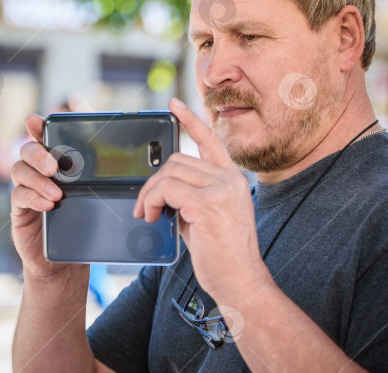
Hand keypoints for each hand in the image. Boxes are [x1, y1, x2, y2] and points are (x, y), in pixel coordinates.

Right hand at [10, 114, 87, 279]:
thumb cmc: (82, 223)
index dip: (38, 126)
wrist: (65, 263)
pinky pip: (19, 196)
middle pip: (28, 150)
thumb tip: (123, 153)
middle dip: (38, 154)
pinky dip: (33, 198)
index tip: (36, 121)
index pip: (44, 137)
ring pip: (20, 170)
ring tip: (56, 194)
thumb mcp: (94, 195)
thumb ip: (99, 174)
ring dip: (38, 179)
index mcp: (56, 162)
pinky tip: (47, 205)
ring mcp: (26, 189)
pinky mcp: (19, 209)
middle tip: (54, 166)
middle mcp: (38, 171)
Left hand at [133, 98, 266, 299]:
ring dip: (150, 194)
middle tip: (147, 208)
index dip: (191, 120)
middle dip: (154, 183)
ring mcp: (220, 190)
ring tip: (150, 215)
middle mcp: (229, 180)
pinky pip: (167, 190)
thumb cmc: (223, 256)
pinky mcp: (207, 204)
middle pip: (177, 160)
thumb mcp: (209, 217)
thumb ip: (193, 196)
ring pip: (169, 173)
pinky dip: (153, 202)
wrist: (240, 282)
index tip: (174, 105)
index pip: (210, 140)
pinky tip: (155, 217)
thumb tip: (165, 189)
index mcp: (232, 179)